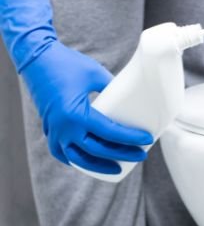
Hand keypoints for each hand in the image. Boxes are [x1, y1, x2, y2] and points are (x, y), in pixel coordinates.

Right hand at [22, 41, 152, 174]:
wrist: (35, 58)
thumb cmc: (67, 63)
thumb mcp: (96, 74)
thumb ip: (113, 89)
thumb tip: (131, 99)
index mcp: (76, 114)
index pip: (110, 133)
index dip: (131, 139)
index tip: (147, 140)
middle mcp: (64, 128)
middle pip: (98, 151)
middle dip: (122, 155)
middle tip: (141, 155)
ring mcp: (54, 131)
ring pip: (78, 158)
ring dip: (98, 166)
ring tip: (117, 167)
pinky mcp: (49, 129)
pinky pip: (61, 152)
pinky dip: (74, 160)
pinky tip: (86, 162)